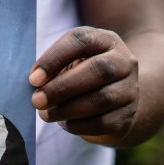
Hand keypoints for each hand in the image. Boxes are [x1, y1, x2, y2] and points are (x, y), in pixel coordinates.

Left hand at [28, 26, 138, 144]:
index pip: (81, 40)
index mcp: (105, 40)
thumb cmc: (83, 75)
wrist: (118, 99)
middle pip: (98, 70)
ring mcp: (130, 89)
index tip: (33, 78)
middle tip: (37, 100)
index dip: (55, 58)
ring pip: (102, 99)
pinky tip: (64, 123)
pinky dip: (80, 125)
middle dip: (62, 87)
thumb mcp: (71, 62)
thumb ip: (54, 68)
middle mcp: (124, 61)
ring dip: (68, 108)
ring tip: (45, 114)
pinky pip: (104, 122)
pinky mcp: (128, 116)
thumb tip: (36, 83)